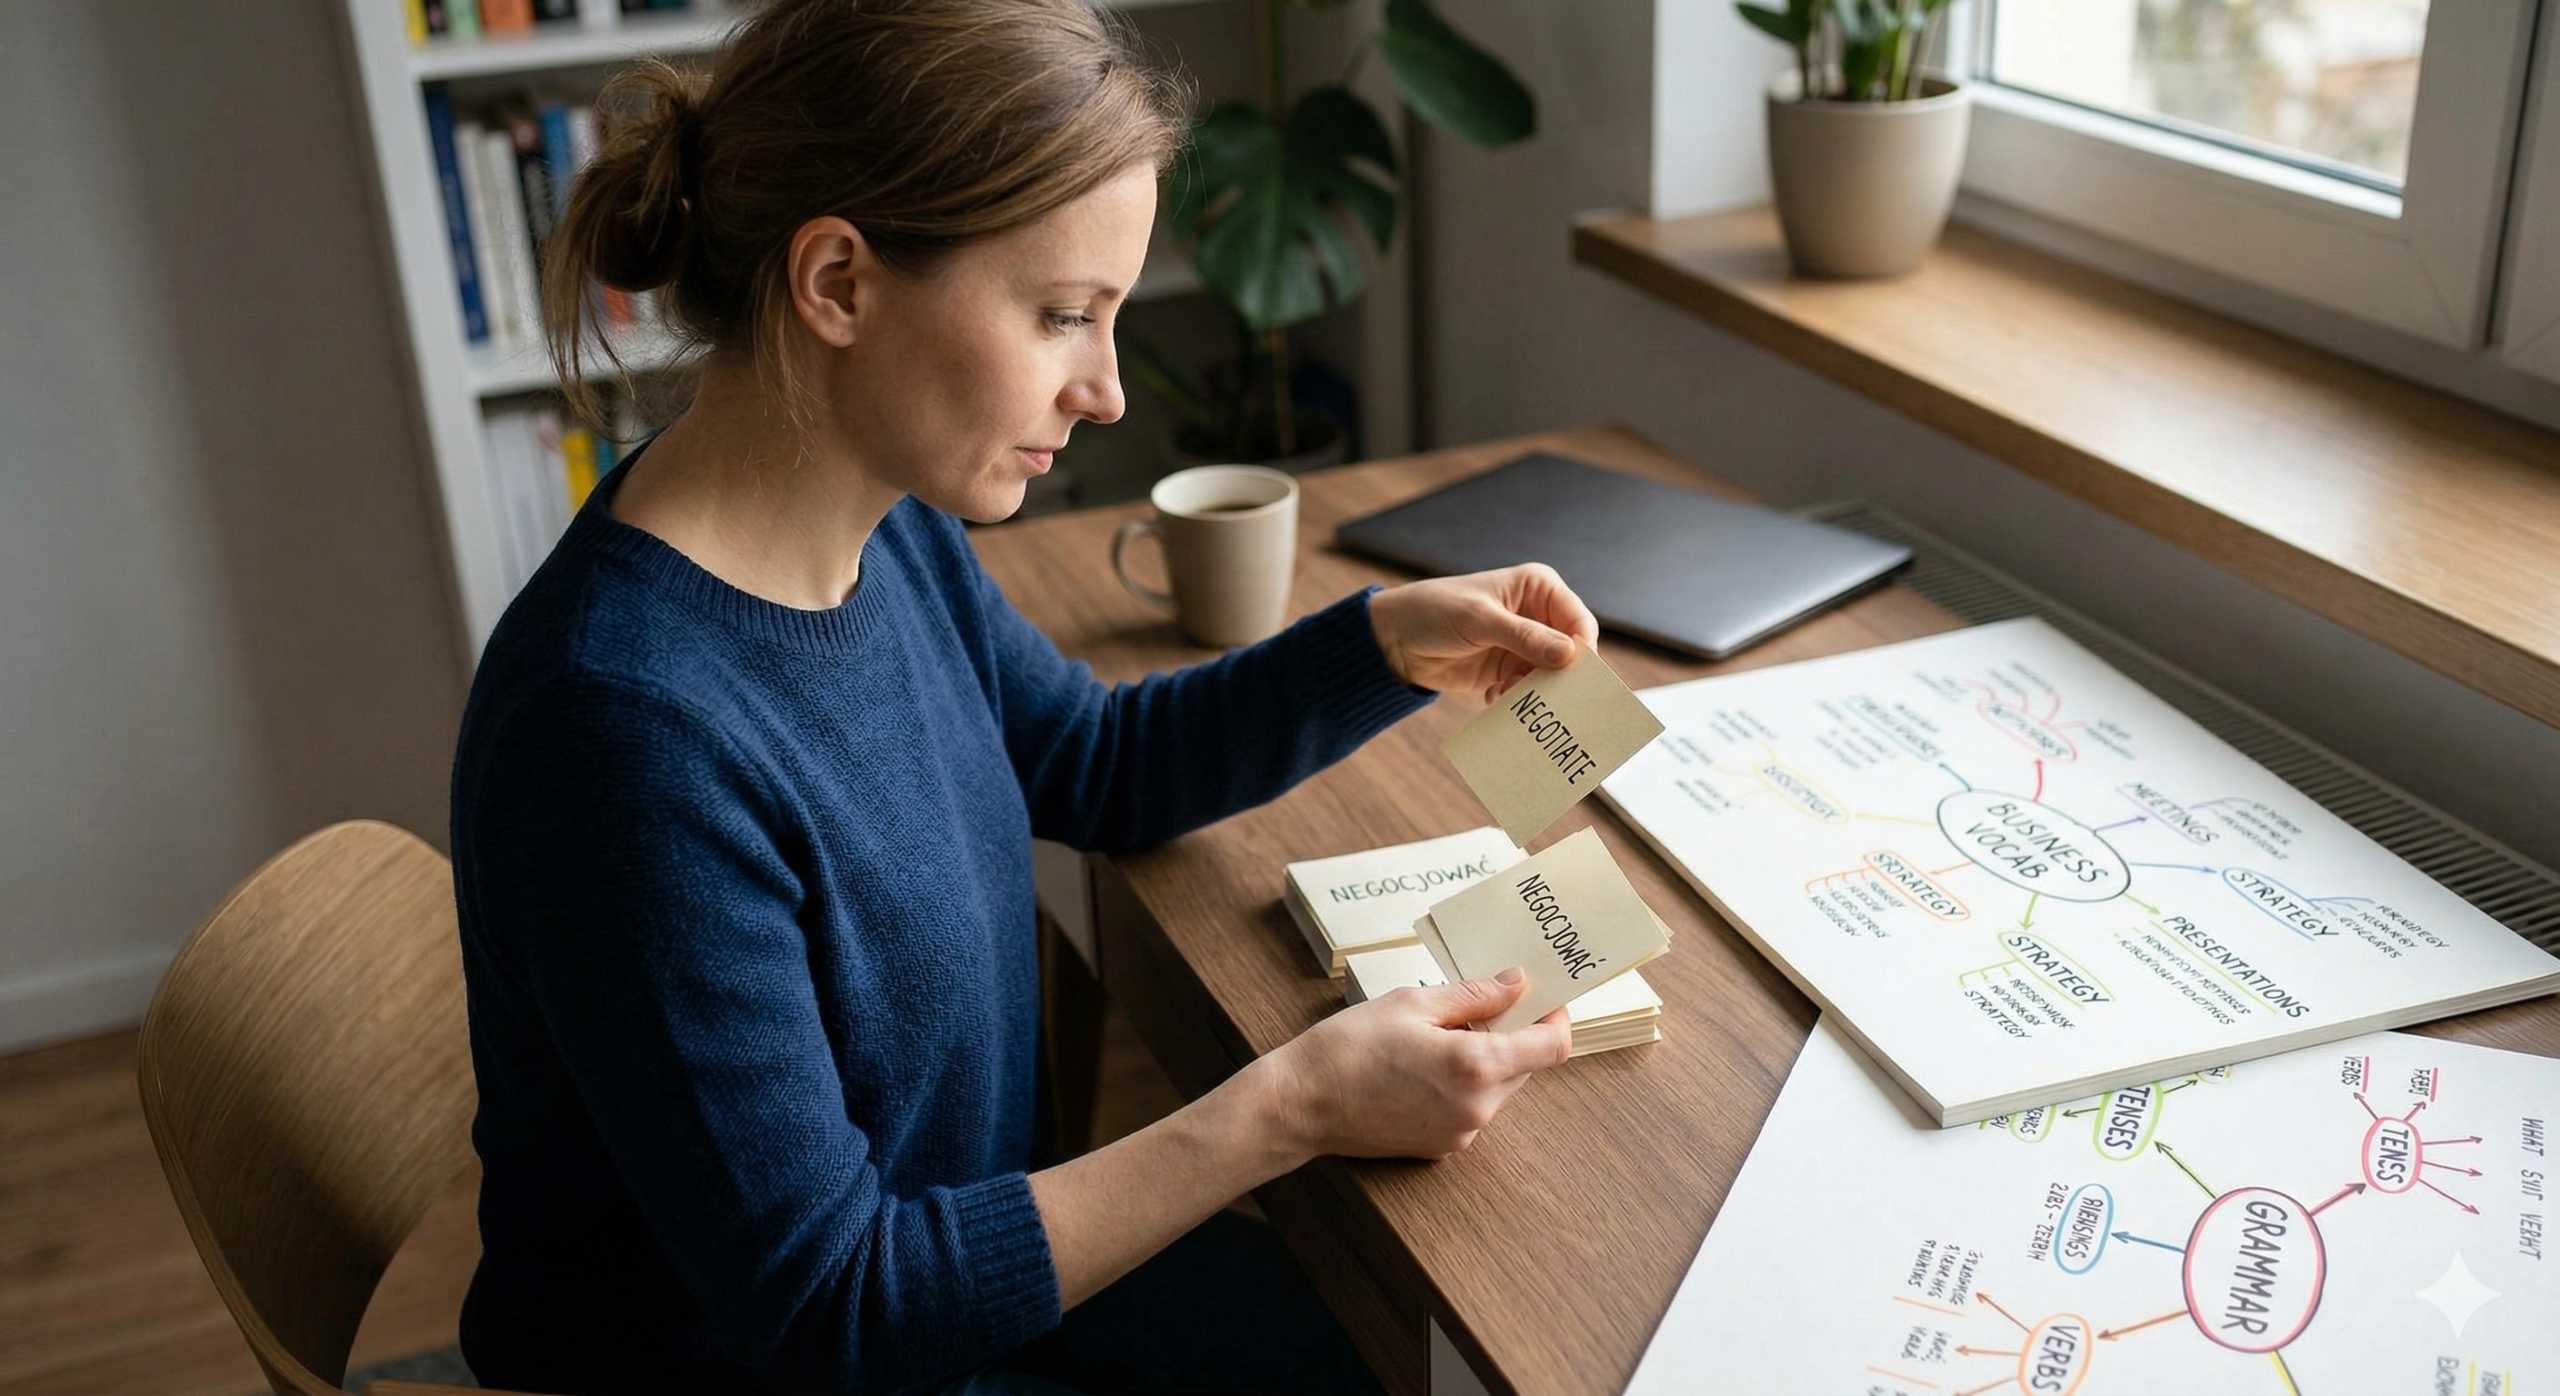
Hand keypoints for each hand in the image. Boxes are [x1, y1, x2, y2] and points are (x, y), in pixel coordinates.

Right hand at [1258, 970, 1573, 1160]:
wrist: (1299, 1105)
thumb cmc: (1347, 1047)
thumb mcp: (1411, 1003)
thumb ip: (1474, 995)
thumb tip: (1517, 984)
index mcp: (1476, 1066)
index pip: (1552, 1047)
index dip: (1556, 1018)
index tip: (1544, 997)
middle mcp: (1478, 1108)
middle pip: (1527, 1066)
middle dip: (1513, 1034)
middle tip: (1478, 1004)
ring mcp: (1461, 1133)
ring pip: (1499, 1088)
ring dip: (1486, 1059)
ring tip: (1437, 1036)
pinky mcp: (1441, 1148)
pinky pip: (1472, 1108)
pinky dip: (1463, 1084)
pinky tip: (1421, 1067)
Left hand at [1367, 565, 1601, 700]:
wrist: (1394, 639)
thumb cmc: (1434, 611)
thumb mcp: (1479, 620)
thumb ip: (1524, 637)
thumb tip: (1567, 655)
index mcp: (1538, 588)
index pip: (1578, 621)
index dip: (1581, 650)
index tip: (1573, 679)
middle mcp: (1537, 615)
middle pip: (1569, 653)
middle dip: (1557, 677)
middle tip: (1546, 699)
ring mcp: (1523, 645)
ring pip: (1549, 676)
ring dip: (1532, 692)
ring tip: (1503, 693)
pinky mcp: (1508, 670)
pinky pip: (1526, 690)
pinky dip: (1515, 698)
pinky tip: (1492, 696)